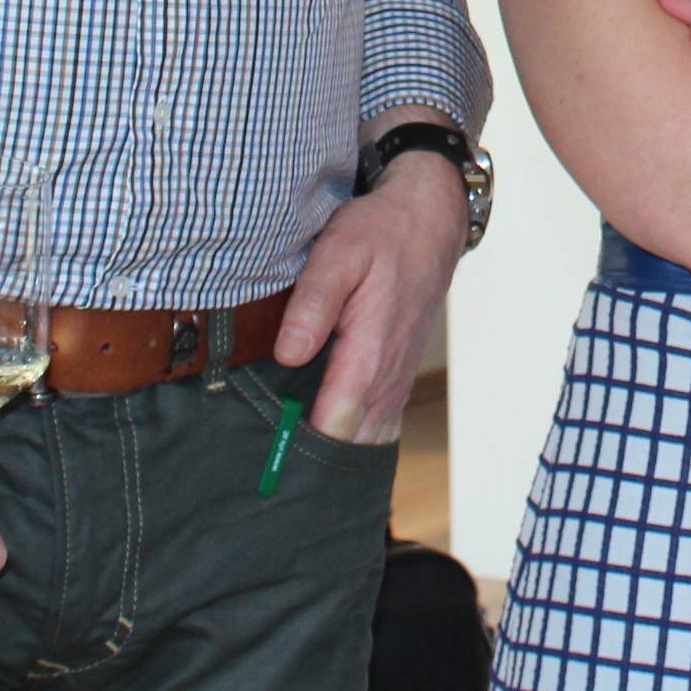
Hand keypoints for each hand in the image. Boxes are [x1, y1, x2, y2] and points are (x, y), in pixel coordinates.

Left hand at [280, 132, 469, 445]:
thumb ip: (313, 304)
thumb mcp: (339, 252)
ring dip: (326, 456)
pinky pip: (373, 429)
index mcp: (370, 354)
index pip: (334, 429)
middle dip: (306, 464)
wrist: (429, 222)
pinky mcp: (394, 380)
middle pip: (348, 449)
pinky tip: (312, 437)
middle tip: (261, 468)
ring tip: (280, 461)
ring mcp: (394, 383)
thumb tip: (288, 353)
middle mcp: (387, 379)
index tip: (260, 459)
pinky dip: (346, 441)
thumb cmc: (381, 234)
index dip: (296, 451)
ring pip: (363, 444)